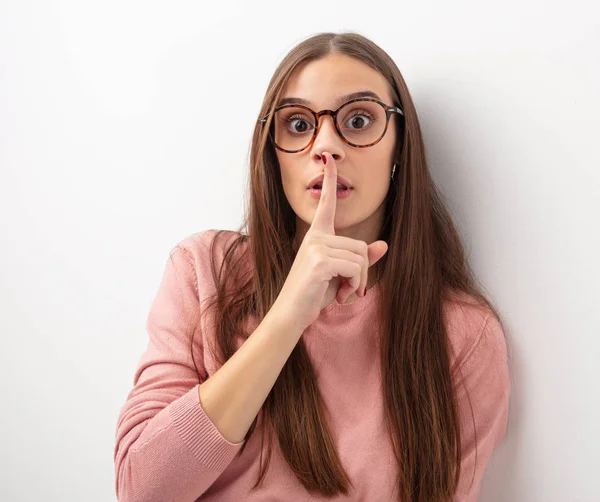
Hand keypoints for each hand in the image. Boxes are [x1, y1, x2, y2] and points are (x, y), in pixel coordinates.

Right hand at [270, 152, 387, 332]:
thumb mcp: (341, 274)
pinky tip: (340, 296)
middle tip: (347, 289)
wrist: (292, 313)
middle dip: (362, 273)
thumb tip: (383, 245)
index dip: (329, 179)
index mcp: (318, 235)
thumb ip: (361, 259)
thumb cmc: (314, 294)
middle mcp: (316, 237)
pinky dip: (355, 285)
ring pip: (360, 258)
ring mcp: (316, 247)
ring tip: (342, 293)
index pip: (326, 203)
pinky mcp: (319, 261)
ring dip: (359, 282)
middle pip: (360, 246)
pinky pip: (355, 268)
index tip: (327, 157)